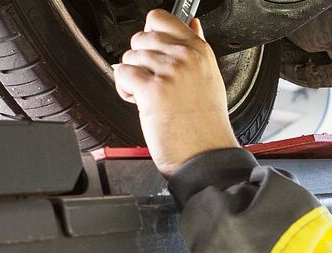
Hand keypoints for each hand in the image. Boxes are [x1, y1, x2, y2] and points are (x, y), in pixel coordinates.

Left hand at [114, 10, 239, 177]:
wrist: (205, 155)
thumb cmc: (207, 125)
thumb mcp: (210, 78)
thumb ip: (196, 48)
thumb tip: (192, 25)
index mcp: (200, 50)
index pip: (160, 19)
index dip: (149, 34)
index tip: (152, 51)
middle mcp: (185, 57)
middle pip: (140, 38)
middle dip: (140, 60)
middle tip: (152, 81)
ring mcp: (169, 71)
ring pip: (129, 57)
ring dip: (132, 78)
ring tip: (148, 96)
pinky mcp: (152, 89)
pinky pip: (122, 74)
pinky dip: (124, 90)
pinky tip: (139, 102)